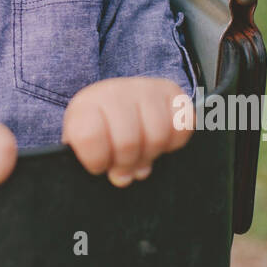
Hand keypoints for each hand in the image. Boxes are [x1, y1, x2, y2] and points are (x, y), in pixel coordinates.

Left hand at [61, 77, 193, 186]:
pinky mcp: (172, 92)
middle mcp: (115, 92)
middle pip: (128, 142)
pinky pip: (183, 125)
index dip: (97, 161)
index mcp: (86, 106)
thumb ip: (95, 162)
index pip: (90, 137)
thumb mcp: (83, 145)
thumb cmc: (98, 129)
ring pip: (157, 136)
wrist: (114, 100)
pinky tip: (161, 141)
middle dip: (127, 164)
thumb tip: (122, 177)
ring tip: (142, 154)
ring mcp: (145, 89)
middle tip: (125, 166)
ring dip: (151, 154)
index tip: (99, 165)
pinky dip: (174, 142)